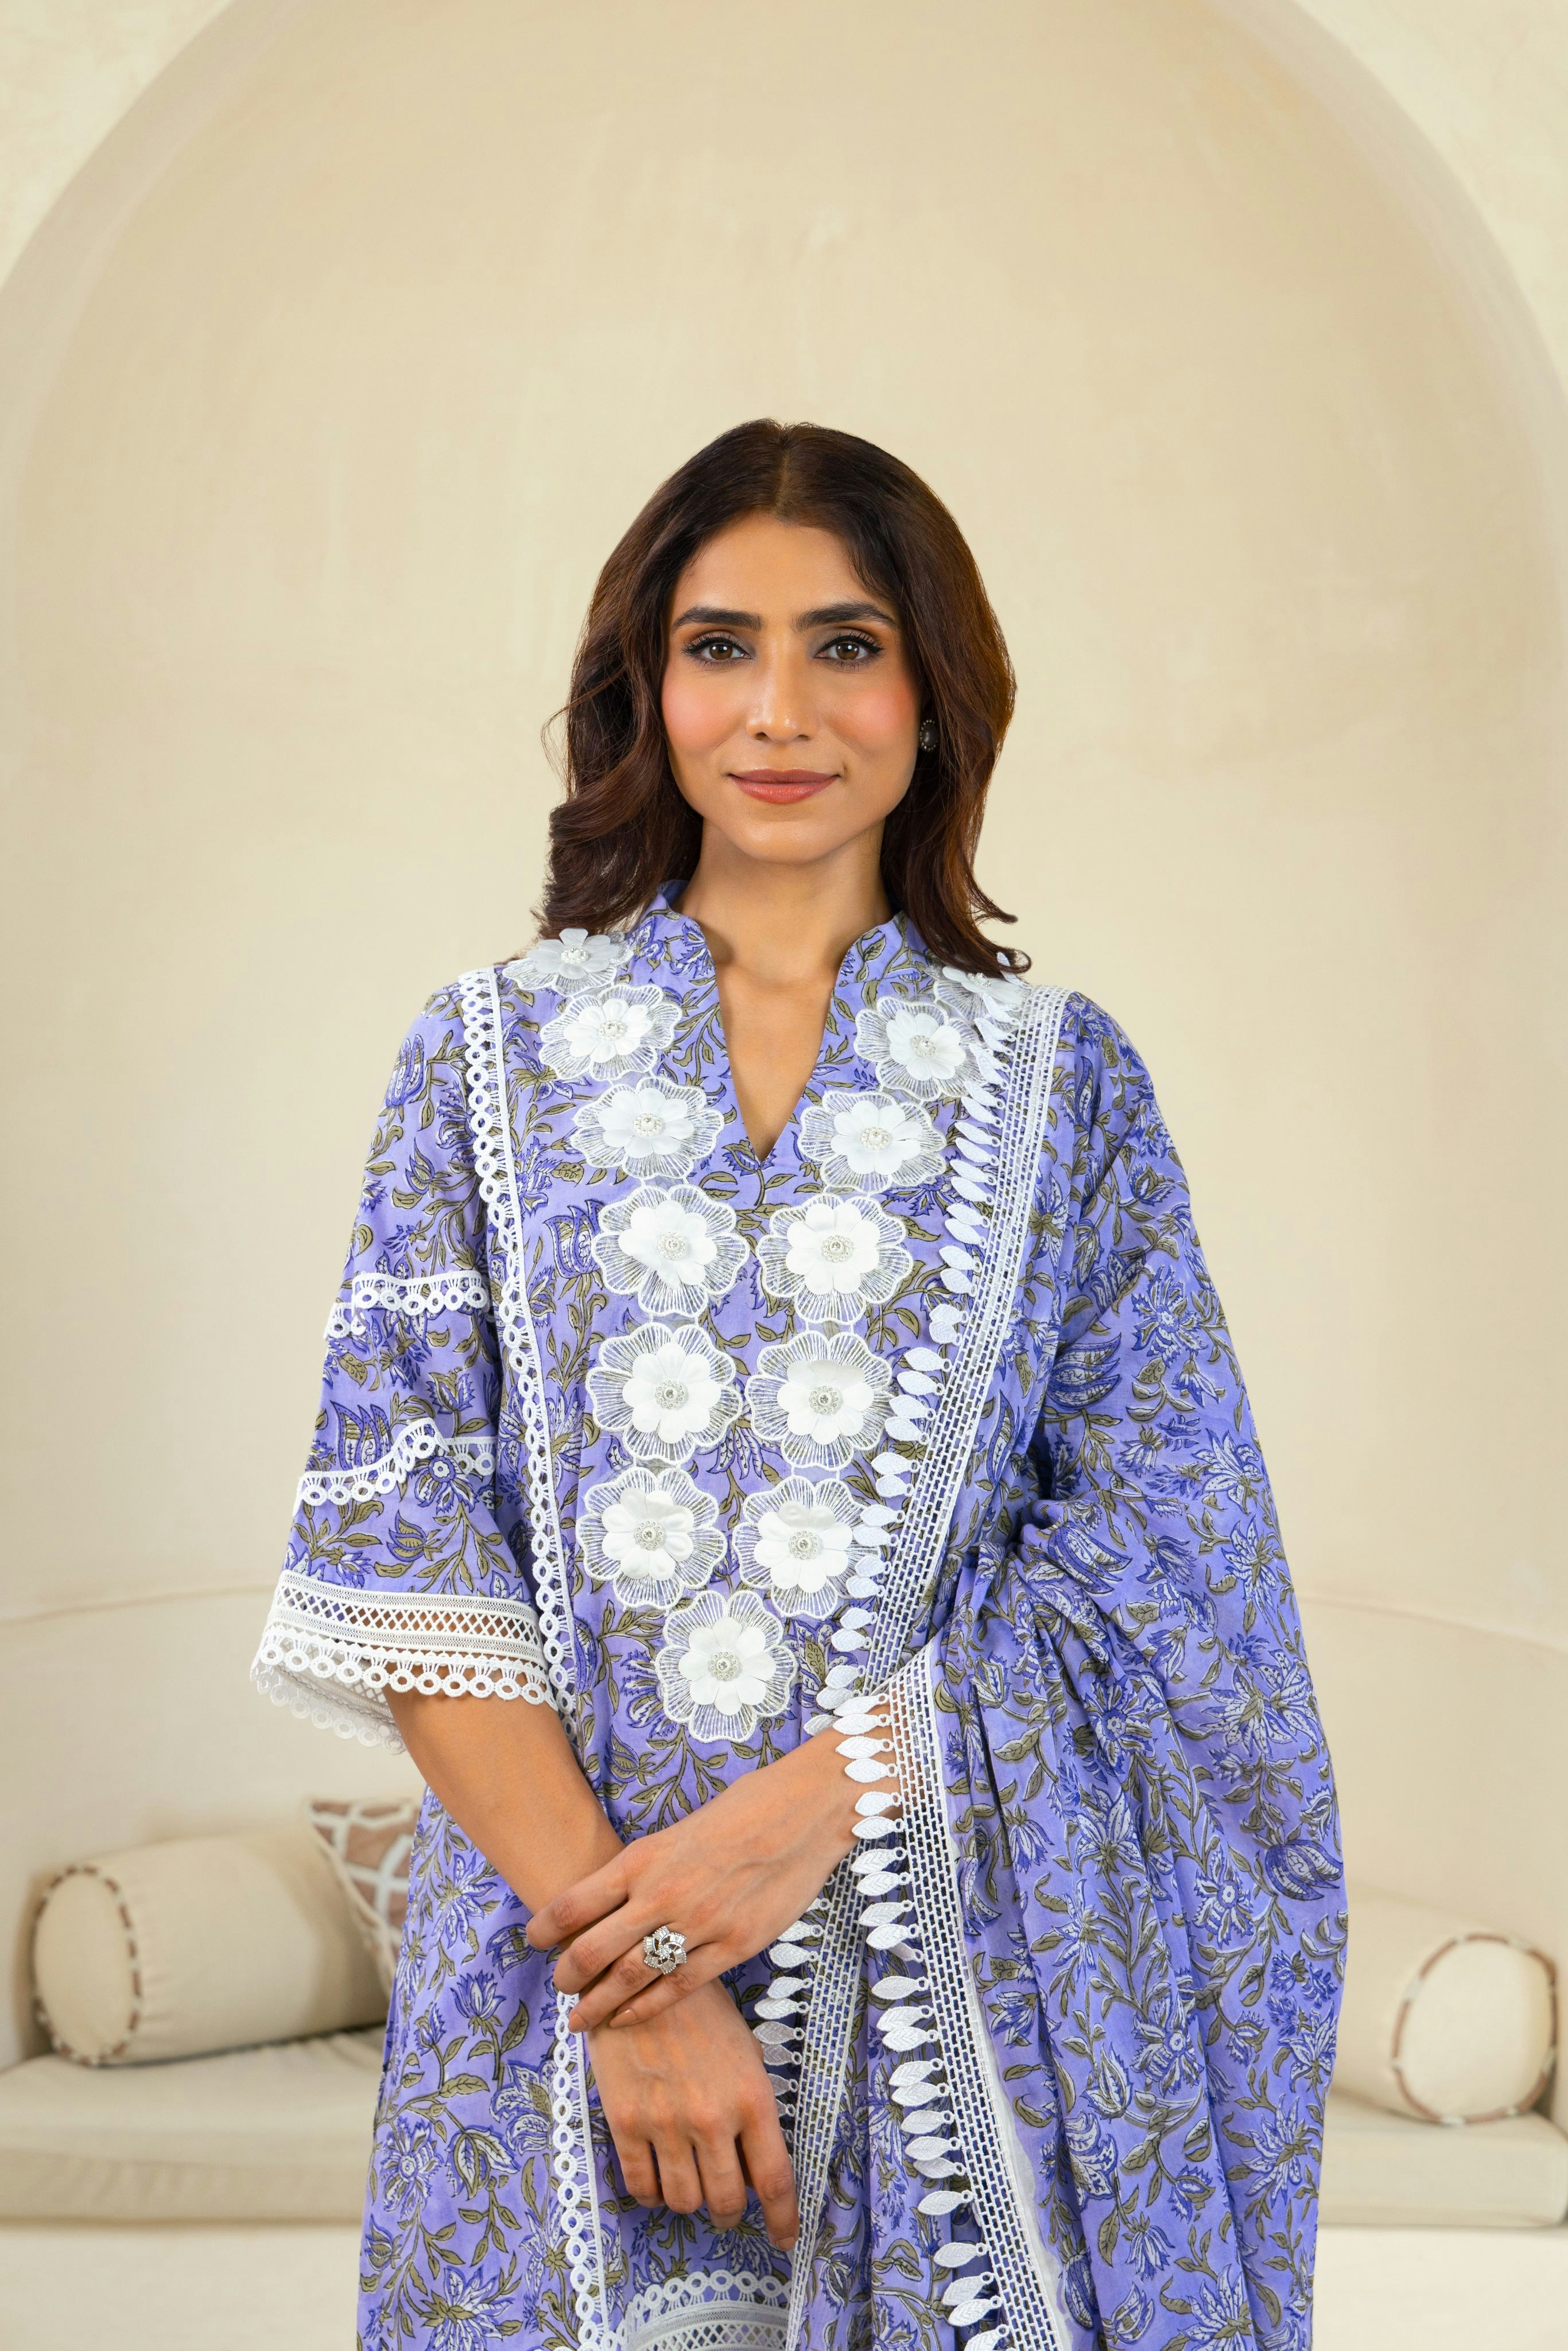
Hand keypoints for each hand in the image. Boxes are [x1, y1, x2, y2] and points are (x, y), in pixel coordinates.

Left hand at [528, 1727, 859, 2029]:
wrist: (802, 1811)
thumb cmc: (742, 1811)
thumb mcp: (677, 1831)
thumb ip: (645, 1869)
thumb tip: (610, 1902)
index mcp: (642, 1858)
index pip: (574, 1902)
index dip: (545, 1928)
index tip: (533, 1941)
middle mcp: (661, 1893)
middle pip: (593, 1949)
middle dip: (568, 1977)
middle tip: (560, 1989)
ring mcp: (698, 1923)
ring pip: (631, 1977)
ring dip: (599, 2003)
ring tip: (581, 2018)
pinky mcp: (733, 1946)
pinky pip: (679, 1987)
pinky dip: (647, 2008)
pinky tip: (628, 2019)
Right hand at [587, 1979, 797, 2246]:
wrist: (641, 1971)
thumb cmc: (700, 2010)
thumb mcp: (743, 2052)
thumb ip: (750, 2111)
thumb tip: (751, 2169)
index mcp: (751, 2096)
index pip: (773, 2179)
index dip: (782, 2219)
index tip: (784, 2239)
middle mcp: (712, 2117)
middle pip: (725, 2200)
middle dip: (728, 2213)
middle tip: (725, 2208)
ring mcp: (665, 2122)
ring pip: (683, 2199)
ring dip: (689, 2201)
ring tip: (689, 2182)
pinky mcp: (625, 2121)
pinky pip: (640, 2185)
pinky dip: (651, 2193)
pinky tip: (656, 2178)